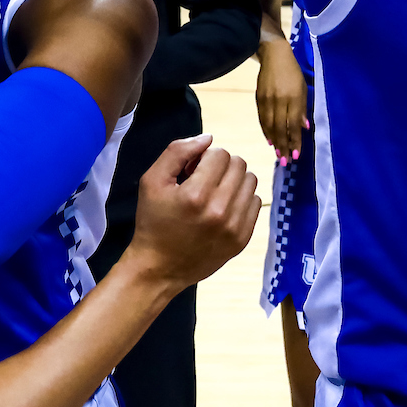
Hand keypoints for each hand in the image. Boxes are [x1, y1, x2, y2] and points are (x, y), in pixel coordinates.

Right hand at [128, 135, 260, 290]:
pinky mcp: (243, 239)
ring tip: (214, 193)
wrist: (159, 267)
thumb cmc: (153, 221)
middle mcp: (219, 211)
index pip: (220, 154)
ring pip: (250, 182)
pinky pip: (255, 203)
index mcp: (196, 195)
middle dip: (220, 166)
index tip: (191, 171)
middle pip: (238, 164)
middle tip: (203, 180)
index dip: (204, 156)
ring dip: (233, 180)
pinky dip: (240, 199)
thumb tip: (208, 138)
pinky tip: (222, 208)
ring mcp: (235, 227)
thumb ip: (177, 152)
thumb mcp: (152, 181)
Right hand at [256, 38, 307, 162]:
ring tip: (278, 154)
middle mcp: (279, 100)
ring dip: (274, 141)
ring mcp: (267, 99)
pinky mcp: (258, 98)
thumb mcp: (303, 89)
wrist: (274, 56)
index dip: (295, 141)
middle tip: (286, 161)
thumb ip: (302, 109)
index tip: (296, 155)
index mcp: (293, 97)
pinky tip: (270, 139)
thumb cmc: (293, 72)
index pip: (294, 124)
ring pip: (269, 125)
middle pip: (280, 128)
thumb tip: (304, 128)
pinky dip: (266, 130)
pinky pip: (262, 118)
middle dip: (283, 146)